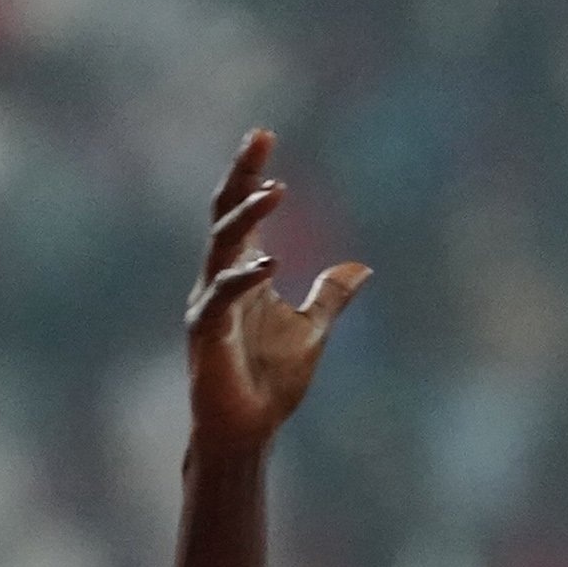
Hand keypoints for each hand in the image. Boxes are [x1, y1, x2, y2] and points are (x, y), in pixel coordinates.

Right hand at [187, 130, 370, 456]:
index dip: (250, 174)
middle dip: (240, 176)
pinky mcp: (205, 334)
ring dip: (246, 219)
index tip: (264, 135)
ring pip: (221, 247)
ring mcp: (209, 304)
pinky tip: (269, 264)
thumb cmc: (271, 382)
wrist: (248, 431)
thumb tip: (361, 267)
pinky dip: (244, 278)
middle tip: (259, 139)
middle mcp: (220, 280)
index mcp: (243, 274)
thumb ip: (331, 296)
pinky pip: (221, 297)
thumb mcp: (313, 331)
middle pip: (225, 214)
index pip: (243, 212)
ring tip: (274, 192)